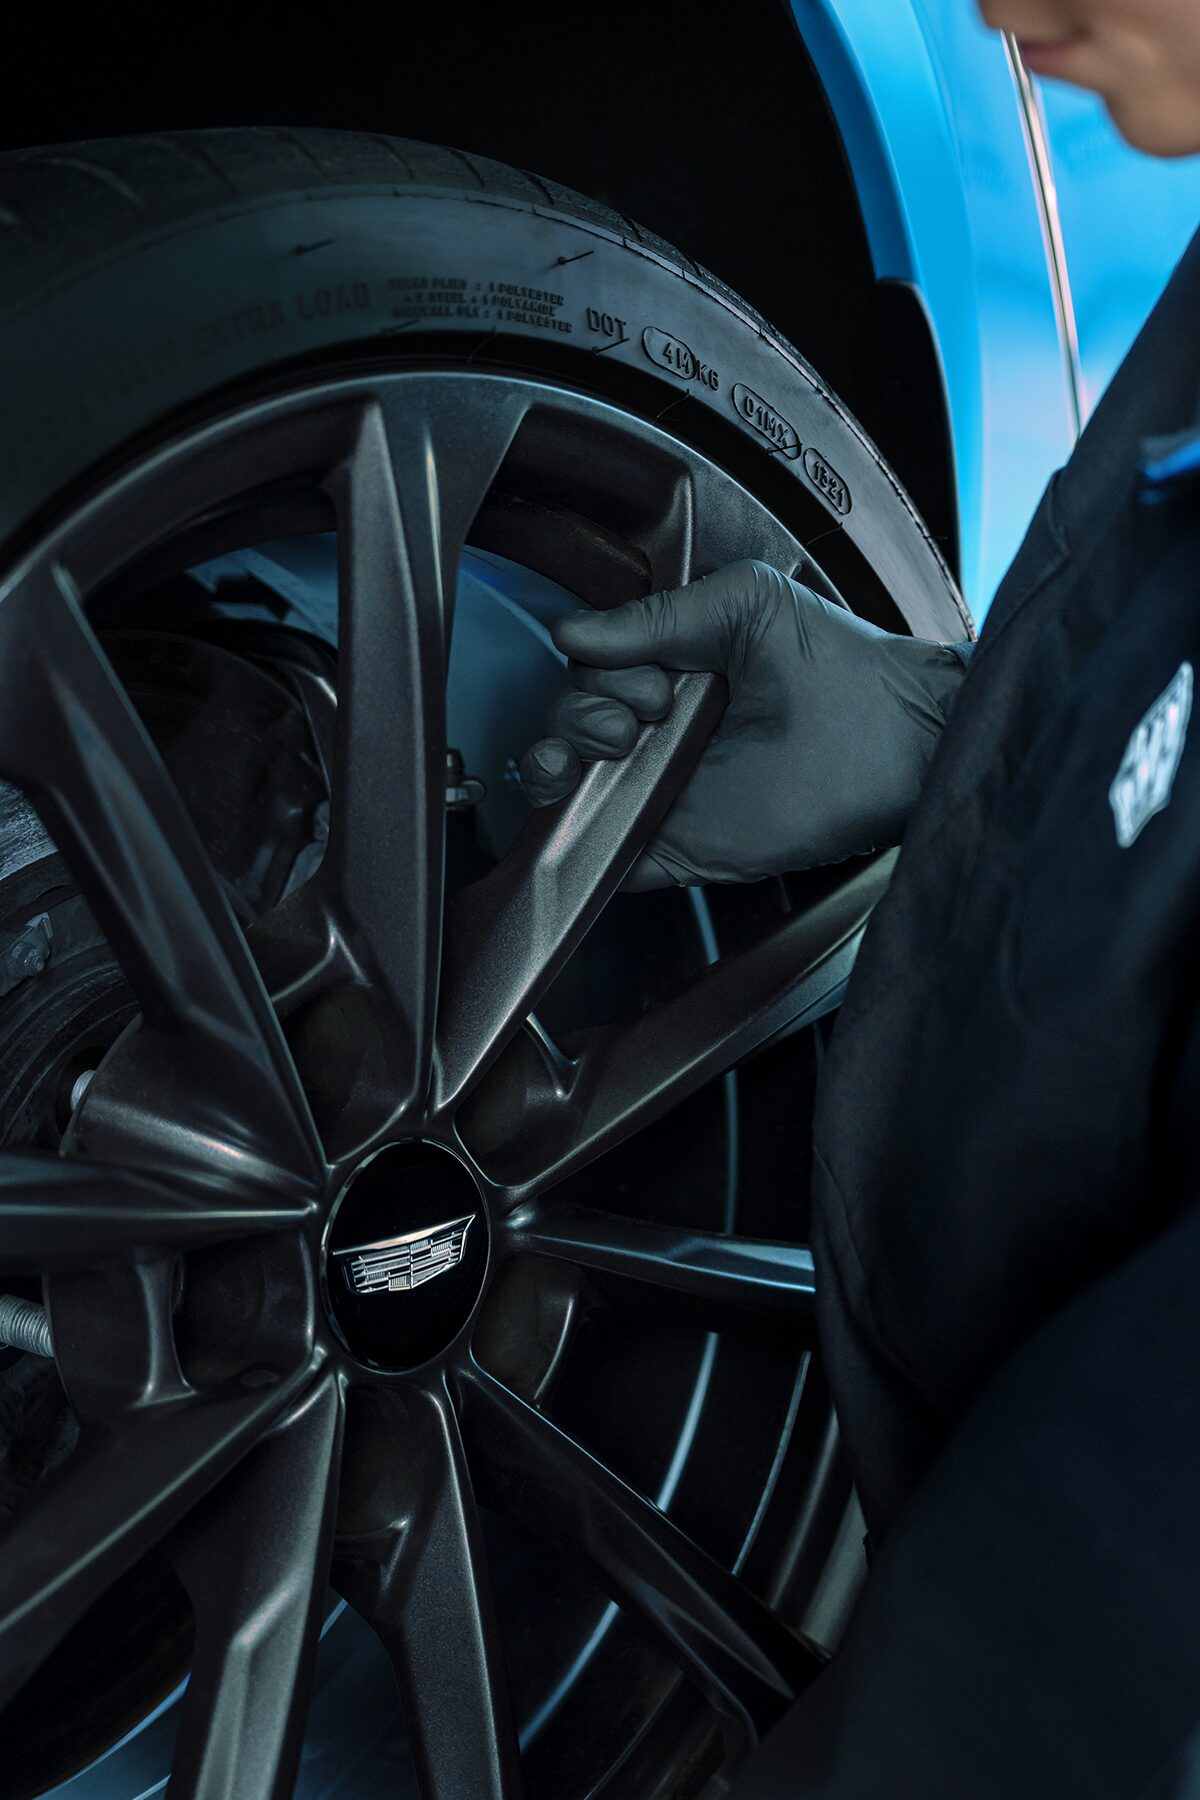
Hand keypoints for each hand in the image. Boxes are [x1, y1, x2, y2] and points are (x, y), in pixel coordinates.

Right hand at [520, 560, 971, 887]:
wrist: (902, 742)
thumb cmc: (844, 668)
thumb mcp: (744, 605)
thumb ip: (658, 615)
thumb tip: (573, 631)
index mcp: (670, 671)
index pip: (589, 673)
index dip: (599, 674)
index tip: (654, 679)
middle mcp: (659, 733)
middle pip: (566, 729)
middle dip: (577, 716)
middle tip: (642, 717)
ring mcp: (663, 792)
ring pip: (567, 793)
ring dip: (552, 770)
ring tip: (602, 754)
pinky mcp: (676, 848)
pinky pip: (605, 859)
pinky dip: (576, 848)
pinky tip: (581, 817)